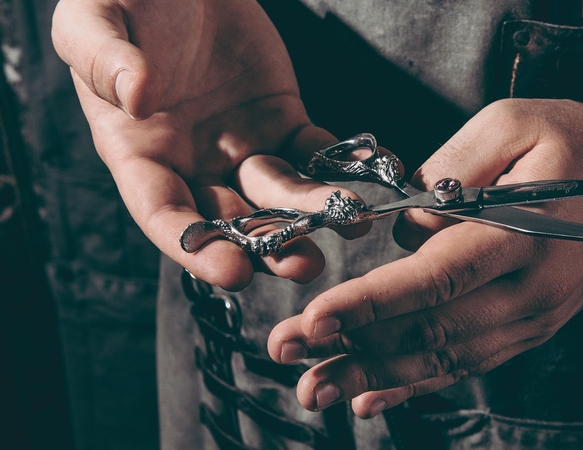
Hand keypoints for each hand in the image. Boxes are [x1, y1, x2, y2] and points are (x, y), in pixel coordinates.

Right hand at [52, 0, 368, 288]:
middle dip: (269, 246)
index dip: (196, 247)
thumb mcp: (93, 23)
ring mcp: (242, 146)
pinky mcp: (282, 121)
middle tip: (306, 265)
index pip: (164, 214)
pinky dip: (343, 164)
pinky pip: (314, 149)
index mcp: (140, 155)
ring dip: (315, 212)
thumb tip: (137, 98)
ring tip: (352, 222)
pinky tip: (374, 173)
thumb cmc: (122, 0)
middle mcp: (193, 163)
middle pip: (232, 219)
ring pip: (280, 192)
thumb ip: (106, 60)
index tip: (232, 271)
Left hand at [267, 99, 582, 417]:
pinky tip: (371, 398)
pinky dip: (415, 385)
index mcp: (523, 237)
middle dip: (352, 348)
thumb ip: (451, 170)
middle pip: (431, 332)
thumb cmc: (581, 144)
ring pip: (443, 360)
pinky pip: (466, 364)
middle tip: (286, 355)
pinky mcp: (528, 328)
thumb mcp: (513, 124)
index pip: (436, 280)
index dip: (372, 305)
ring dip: (374, 377)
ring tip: (314, 388)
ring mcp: (531, 319)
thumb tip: (406, 227)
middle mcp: (528, 293)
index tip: (315, 320)